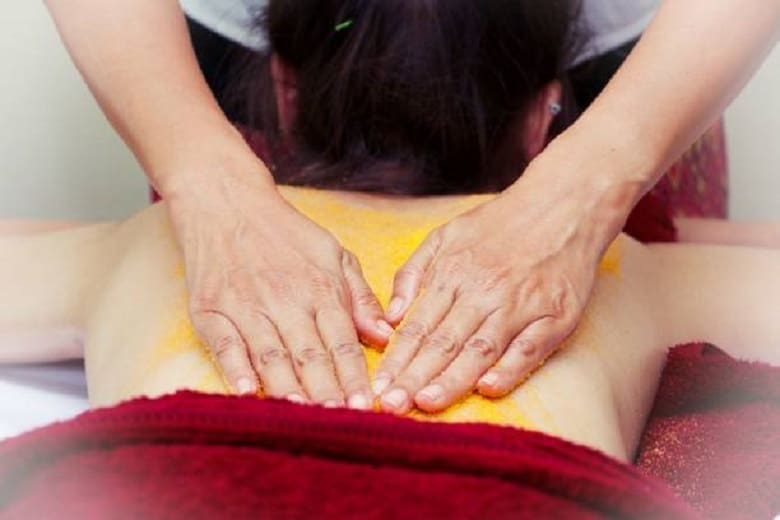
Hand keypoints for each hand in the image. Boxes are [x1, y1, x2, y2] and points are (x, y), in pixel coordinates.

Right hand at [168, 168, 391, 408]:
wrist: (226, 203)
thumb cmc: (285, 232)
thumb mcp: (334, 254)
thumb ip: (360, 297)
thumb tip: (384, 335)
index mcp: (319, 288)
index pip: (342, 341)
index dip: (355, 376)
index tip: (367, 407)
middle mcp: (285, 300)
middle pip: (310, 354)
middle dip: (328, 392)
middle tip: (341, 422)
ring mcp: (246, 305)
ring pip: (271, 355)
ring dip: (288, 387)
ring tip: (303, 415)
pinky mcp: (210, 309)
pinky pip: (225, 344)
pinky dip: (235, 369)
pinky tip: (247, 392)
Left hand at [373, 173, 620, 413]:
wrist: (564, 205)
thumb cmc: (500, 224)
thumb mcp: (446, 235)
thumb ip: (414, 273)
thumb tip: (390, 317)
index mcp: (453, 274)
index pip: (417, 326)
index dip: (396, 360)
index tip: (377, 388)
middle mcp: (484, 291)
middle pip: (443, 341)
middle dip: (414, 376)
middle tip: (391, 405)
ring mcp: (521, 304)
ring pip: (481, 348)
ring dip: (453, 378)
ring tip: (427, 403)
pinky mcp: (556, 315)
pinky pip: (530, 347)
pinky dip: (510, 368)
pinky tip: (489, 388)